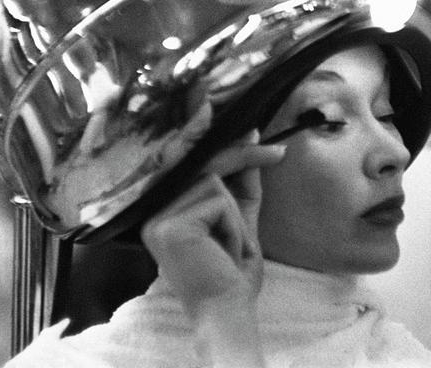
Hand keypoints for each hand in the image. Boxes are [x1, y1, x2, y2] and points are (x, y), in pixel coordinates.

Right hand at [139, 131, 284, 367]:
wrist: (229, 310)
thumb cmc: (232, 270)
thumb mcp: (238, 215)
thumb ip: (241, 179)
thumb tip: (250, 134)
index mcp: (162, 208)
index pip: (190, 164)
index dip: (213, 142)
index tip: (238, 121)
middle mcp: (152, 211)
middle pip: (202, 165)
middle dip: (242, 157)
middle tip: (278, 153)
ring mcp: (157, 218)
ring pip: (212, 180)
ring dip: (234, 213)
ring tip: (230, 245)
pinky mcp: (171, 226)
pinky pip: (216, 200)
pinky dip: (232, 224)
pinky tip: (225, 250)